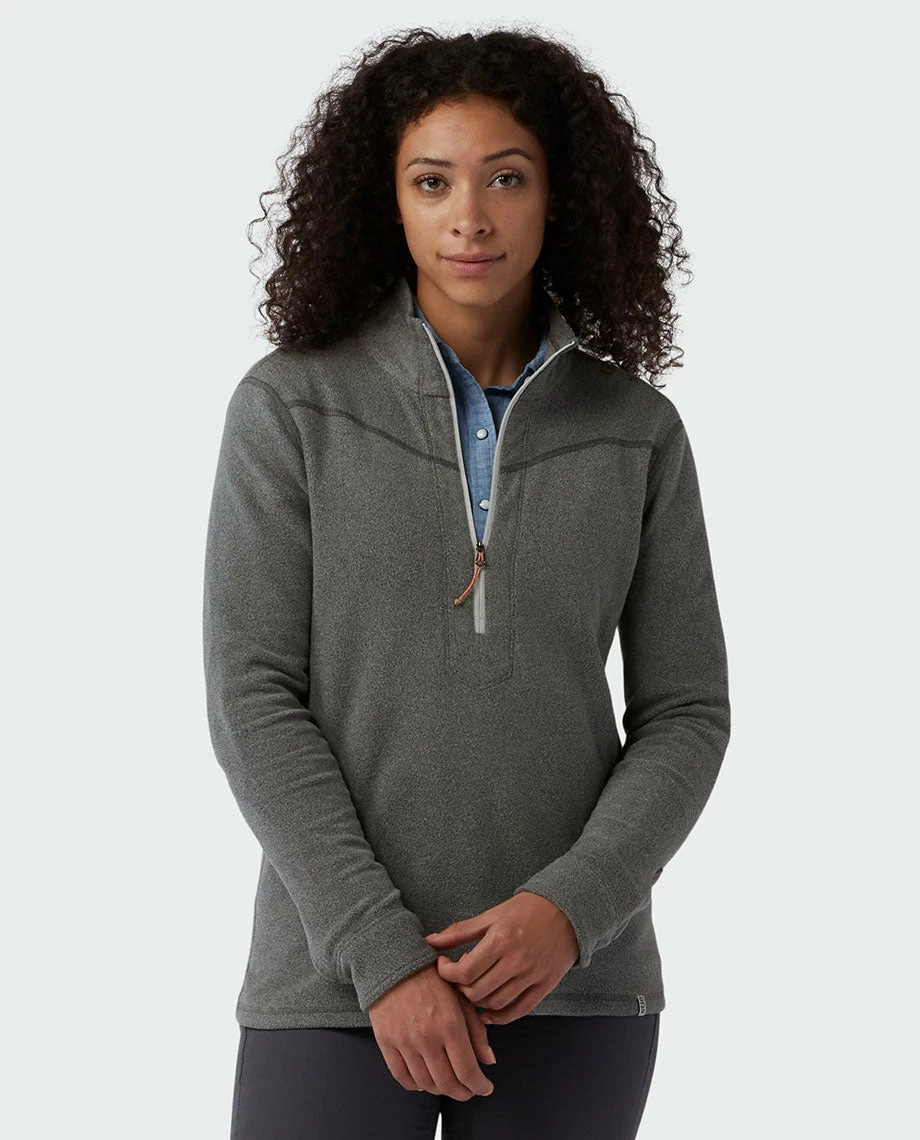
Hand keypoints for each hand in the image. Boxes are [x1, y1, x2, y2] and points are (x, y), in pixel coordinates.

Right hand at [367, 961, 497, 1099]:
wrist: (396, 962)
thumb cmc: (433, 978)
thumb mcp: (461, 998)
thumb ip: (476, 1031)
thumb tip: (489, 1061)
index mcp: (450, 1024)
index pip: (467, 1071)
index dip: (479, 1086)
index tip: (485, 1088)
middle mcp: (427, 1036)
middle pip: (447, 1083)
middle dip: (463, 1092)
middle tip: (469, 1090)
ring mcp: (404, 1041)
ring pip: (425, 1083)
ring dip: (440, 1090)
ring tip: (449, 1084)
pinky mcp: (386, 1042)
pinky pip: (402, 1076)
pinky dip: (415, 1085)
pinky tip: (425, 1080)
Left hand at [423, 892, 578, 1024]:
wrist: (567, 910)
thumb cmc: (526, 910)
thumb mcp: (492, 915)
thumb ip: (460, 931)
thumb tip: (430, 941)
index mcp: (501, 939)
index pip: (465, 971)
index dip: (448, 974)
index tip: (444, 966)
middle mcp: (516, 960)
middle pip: (477, 991)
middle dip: (460, 988)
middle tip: (457, 979)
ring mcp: (532, 975)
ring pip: (495, 1003)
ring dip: (477, 1002)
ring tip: (471, 990)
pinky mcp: (544, 986)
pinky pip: (518, 1011)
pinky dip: (499, 1017)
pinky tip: (487, 1013)